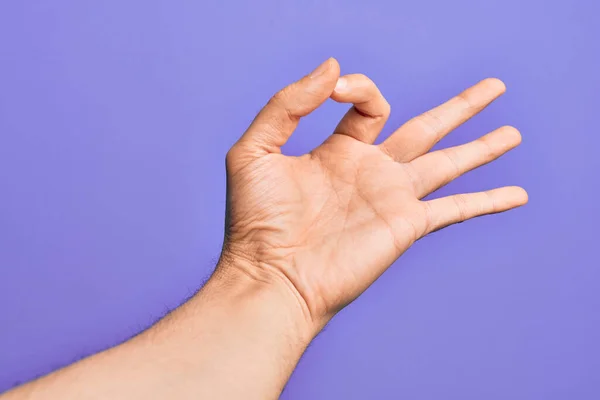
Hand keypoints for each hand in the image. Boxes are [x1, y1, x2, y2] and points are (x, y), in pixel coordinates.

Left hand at [220, 58, 526, 331]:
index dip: (360, 87)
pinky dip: (489, 201)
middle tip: (494, 86)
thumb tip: (333, 66)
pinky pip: (457, 209)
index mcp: (339, 152)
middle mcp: (371, 172)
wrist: (269, 276)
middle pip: (427, 128)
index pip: (369, 105)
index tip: (336, 89)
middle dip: (461, 107)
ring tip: (514, 132)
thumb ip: (289, 103)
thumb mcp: (255, 149)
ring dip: (483, 147)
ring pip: (449, 163)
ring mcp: (392, 199)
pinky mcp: (406, 225)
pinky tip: (518, 195)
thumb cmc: (254, 220)